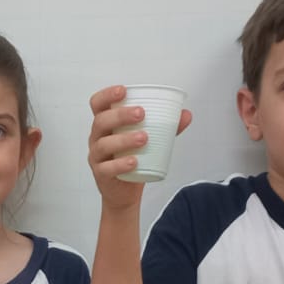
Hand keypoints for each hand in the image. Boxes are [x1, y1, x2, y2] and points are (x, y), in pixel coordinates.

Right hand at [87, 85, 192, 210]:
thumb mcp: (149, 141)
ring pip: (103, 144)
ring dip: (124, 139)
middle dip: (120, 115)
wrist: (125, 192)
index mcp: (106, 124)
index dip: (107, 95)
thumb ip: (166, 128)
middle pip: (101, 121)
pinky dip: (120, 164)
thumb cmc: (133, 159)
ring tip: (144, 138)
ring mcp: (97, 156)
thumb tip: (186, 114)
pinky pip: (106, 168)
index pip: (98, 104)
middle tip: (141, 114)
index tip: (123, 91)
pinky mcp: (101, 174)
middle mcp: (97, 138)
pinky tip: (134, 162)